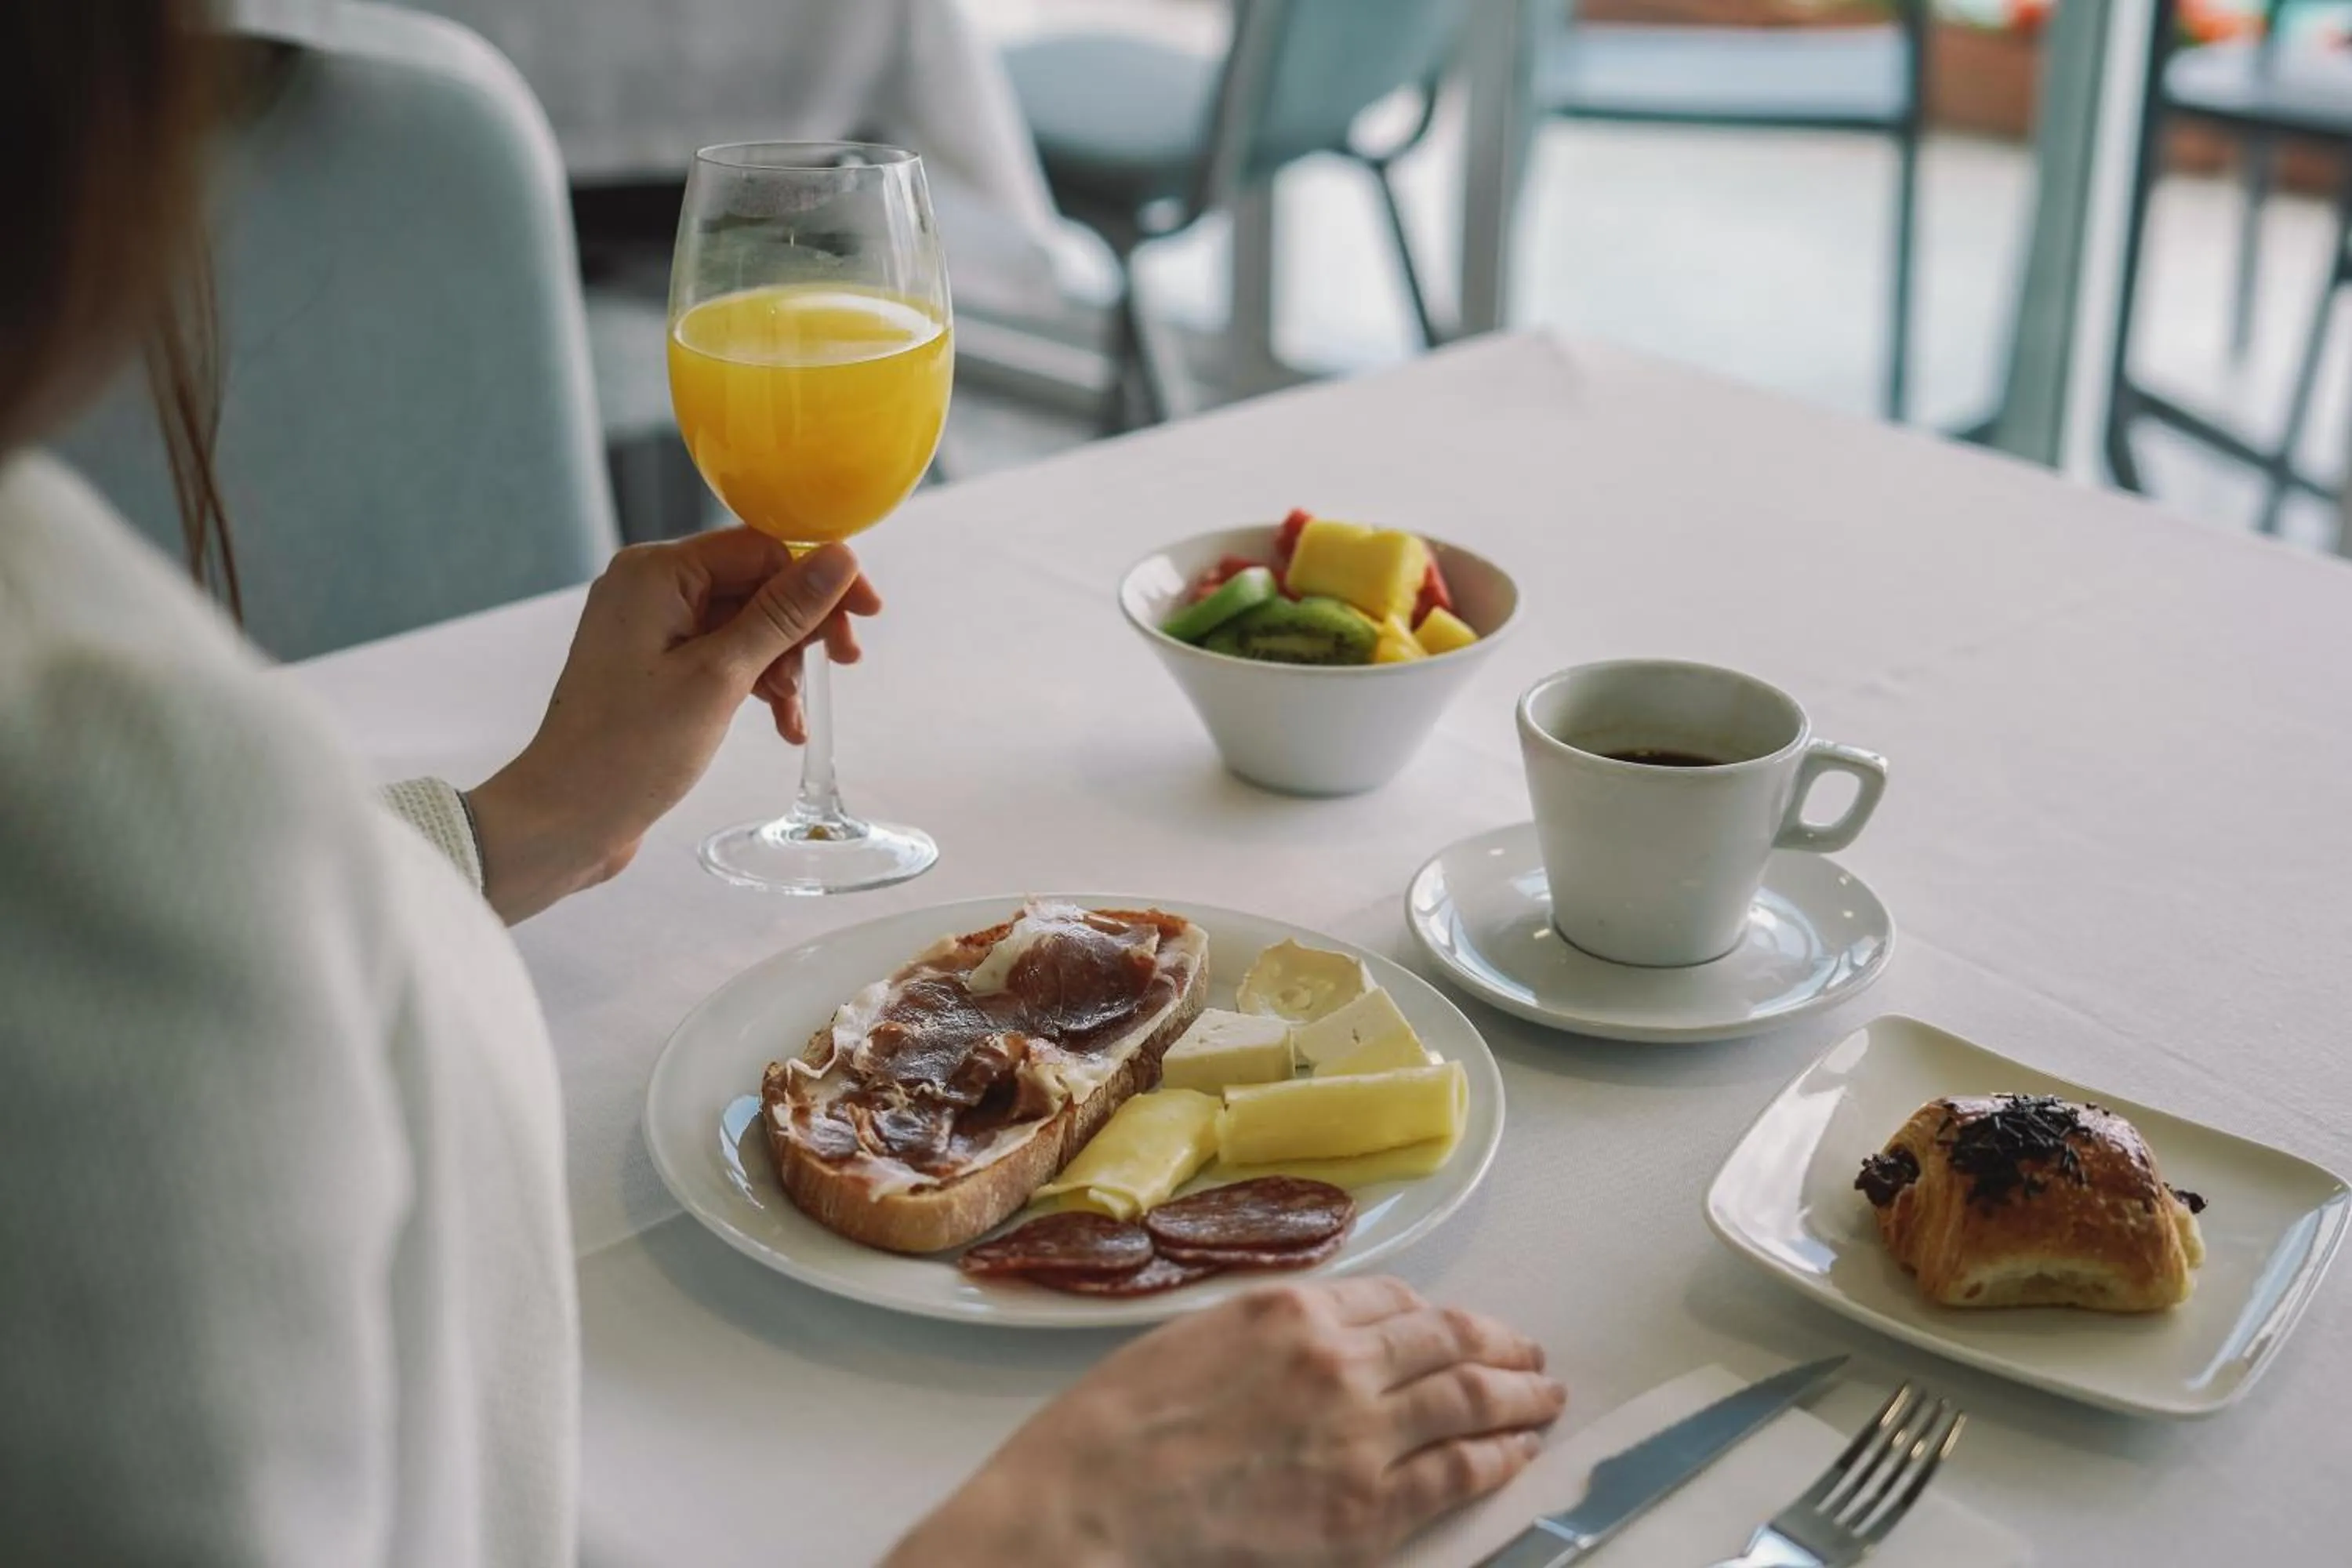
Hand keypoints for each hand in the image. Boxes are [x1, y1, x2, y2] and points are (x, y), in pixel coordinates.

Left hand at [467, 530, 880, 920]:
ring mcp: (651, 629)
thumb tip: (839, 559)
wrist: (566, 818)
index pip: (760, 547)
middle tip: (842, 663)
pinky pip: (724, 656)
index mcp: (655, 573)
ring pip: (746, 624)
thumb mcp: (721, 676)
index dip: (818, 578)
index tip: (865, 615)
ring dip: (783, 663)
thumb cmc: (627, 750)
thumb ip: (782, 613)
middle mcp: (649, 589)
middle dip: (802, 626)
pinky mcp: (656, 668)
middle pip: (755, 583)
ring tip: (793, 711)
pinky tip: (782, 723)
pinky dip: (757, 684)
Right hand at [885, 1278, 1565, 1567]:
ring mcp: (1359, 1434)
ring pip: (1467, 1398)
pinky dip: (1498, 1457)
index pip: (1393, 1300)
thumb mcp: (1192, 1342)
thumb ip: (1264, 1338)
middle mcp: (1338, 1360)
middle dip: (1497, 1345)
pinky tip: (1517, 1453)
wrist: (1091, 1506)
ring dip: (1517, 1394)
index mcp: (1289, 1310)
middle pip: (1446, 1340)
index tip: (1453, 1326)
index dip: (1434, 1316)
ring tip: (1544, 1394)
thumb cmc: (1114, 1431)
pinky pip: (1457, 1472)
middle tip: (1527, 1354)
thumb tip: (1309, 1345)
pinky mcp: (1366, 1509)